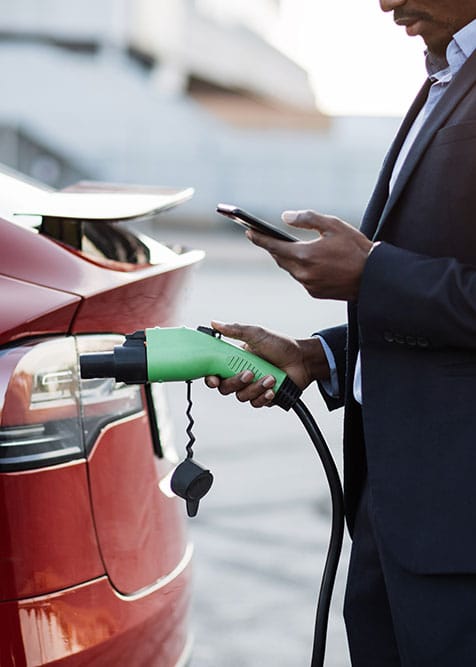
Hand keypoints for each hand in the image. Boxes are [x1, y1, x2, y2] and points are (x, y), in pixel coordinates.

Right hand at [204, 321, 329, 407]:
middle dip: (236, 382)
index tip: (214, 379)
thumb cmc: (280, 345)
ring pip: (241, 397)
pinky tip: (273, 388)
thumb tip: (215, 323)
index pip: (216, 373)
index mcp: (235, 360)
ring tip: (270, 378)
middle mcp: (241, 375)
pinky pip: (257, 403)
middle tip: (249, 373)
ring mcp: (253, 387)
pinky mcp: (264, 397)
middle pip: (226, 388)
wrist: (303, 359)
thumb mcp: (257, 334)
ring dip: (255, 388)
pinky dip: (263, 397)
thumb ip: (235, 330)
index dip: (211, 378)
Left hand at [247, 210, 373, 300]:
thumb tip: (285, 217)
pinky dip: (300, 268)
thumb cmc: (356, 248)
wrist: (374, 278)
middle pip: (280, 258)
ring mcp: (308, 285)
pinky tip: (307, 261)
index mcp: (305, 255)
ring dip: (287, 258)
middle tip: (265, 237)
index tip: (248, 231)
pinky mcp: (315, 293)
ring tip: (285, 246)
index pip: (274, 246)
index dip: (259, 238)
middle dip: (273, 247)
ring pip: (290, 269)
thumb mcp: (333, 225)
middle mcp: (303, 273)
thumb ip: (307, 218)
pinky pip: (301, 278)